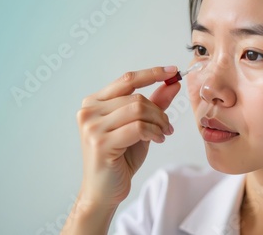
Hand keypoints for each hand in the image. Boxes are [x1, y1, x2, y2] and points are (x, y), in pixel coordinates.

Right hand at [76, 66, 180, 208]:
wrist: (105, 191)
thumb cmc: (120, 158)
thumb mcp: (140, 126)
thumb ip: (154, 104)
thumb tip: (173, 84)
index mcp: (94, 102)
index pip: (127, 80)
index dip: (153, 73)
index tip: (173, 71)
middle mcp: (89, 111)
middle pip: (137, 98)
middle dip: (159, 111)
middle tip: (168, 126)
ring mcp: (92, 126)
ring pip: (138, 110)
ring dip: (158, 122)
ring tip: (163, 133)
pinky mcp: (100, 142)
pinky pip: (138, 127)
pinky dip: (154, 132)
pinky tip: (158, 140)